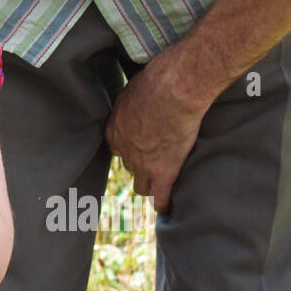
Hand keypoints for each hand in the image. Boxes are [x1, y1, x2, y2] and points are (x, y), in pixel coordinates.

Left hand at [104, 53, 206, 213]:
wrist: (175, 89)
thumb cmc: (155, 82)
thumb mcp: (132, 92)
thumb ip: (130, 106)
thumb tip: (134, 104)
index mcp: (115, 131)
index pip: (117, 148)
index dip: (129, 148)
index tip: (138, 148)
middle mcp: (125, 151)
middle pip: (129, 166)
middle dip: (139, 165)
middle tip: (152, 163)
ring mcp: (143, 164)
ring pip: (142, 185)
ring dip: (149, 184)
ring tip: (157, 186)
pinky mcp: (165, 170)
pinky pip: (161, 195)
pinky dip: (162, 203)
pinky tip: (165, 208)